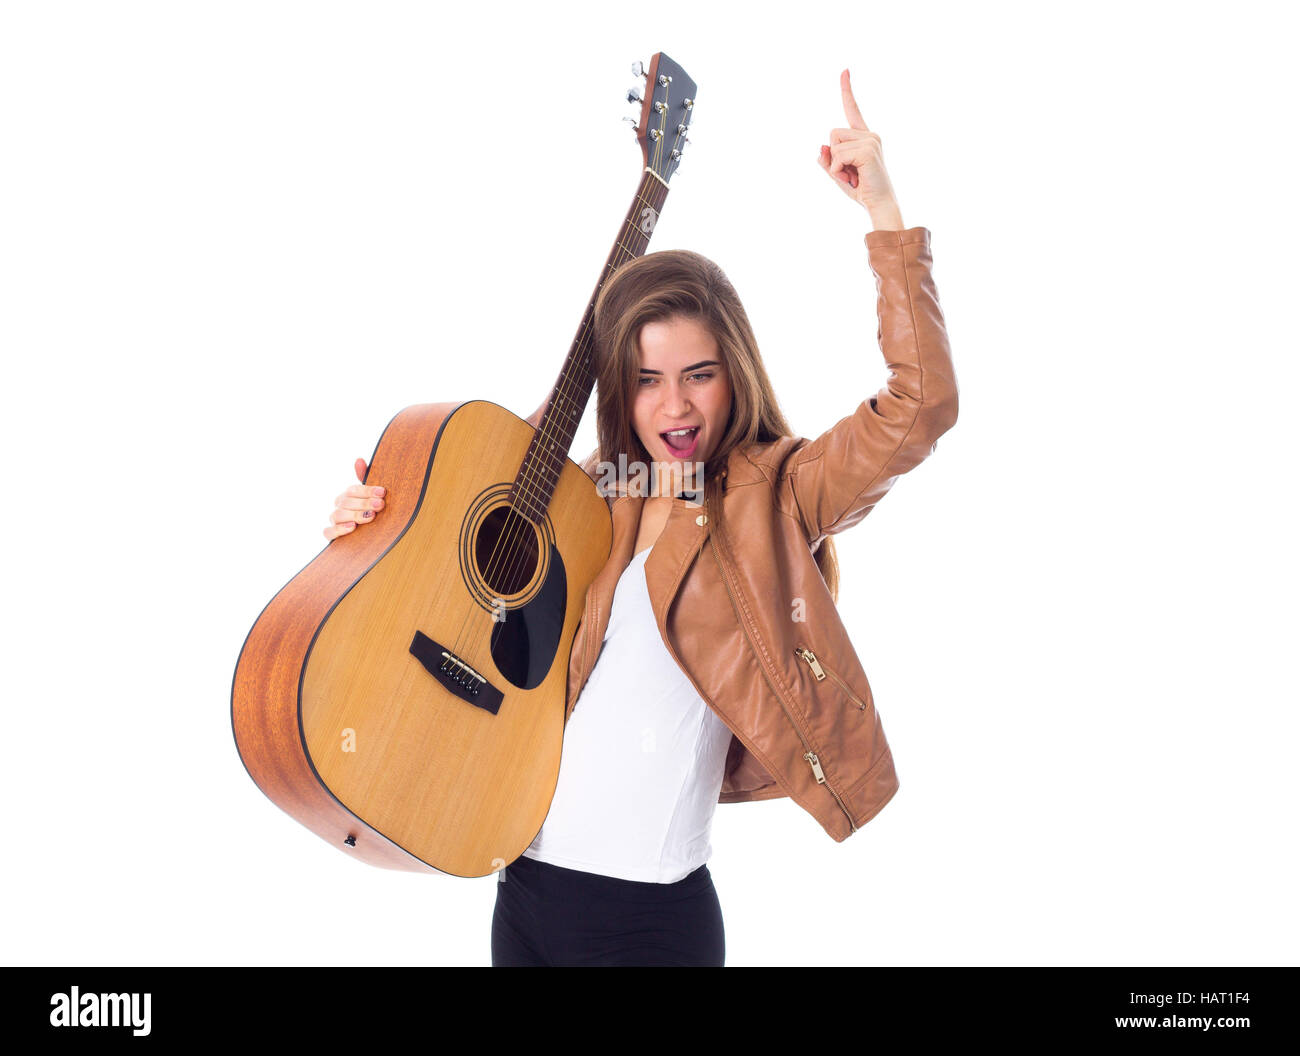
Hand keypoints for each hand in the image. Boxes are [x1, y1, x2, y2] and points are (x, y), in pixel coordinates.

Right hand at [323, 457, 385, 540]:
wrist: (372, 535)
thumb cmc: (371, 511)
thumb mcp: (372, 496)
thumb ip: (365, 478)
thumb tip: (359, 460)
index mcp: (348, 496)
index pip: (353, 490)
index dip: (367, 490)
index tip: (382, 492)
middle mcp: (340, 507)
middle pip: (346, 502)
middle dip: (365, 503)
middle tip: (380, 505)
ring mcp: (335, 521)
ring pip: (337, 515)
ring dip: (355, 515)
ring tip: (370, 516)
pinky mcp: (332, 535)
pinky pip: (329, 532)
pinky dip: (339, 529)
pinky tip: (352, 527)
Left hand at [817, 69, 899, 214]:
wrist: (879, 204)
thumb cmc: (861, 189)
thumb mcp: (838, 173)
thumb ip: (828, 160)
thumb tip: (822, 146)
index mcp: (864, 137)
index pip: (852, 109)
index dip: (847, 90)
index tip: (844, 70)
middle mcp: (869, 134)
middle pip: (832, 134)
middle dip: (834, 156)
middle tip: (850, 173)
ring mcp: (871, 140)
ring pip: (834, 145)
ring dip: (837, 165)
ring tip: (853, 175)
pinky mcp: (868, 149)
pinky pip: (838, 156)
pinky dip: (839, 171)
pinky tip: (854, 177)